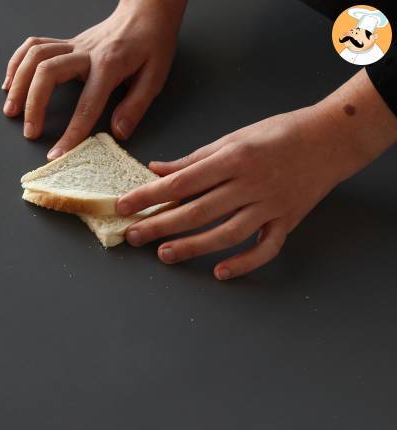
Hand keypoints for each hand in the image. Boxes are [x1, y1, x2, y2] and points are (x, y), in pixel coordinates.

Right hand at [2, 0, 185, 159]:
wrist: (145, 12)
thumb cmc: (152, 45)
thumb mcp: (155, 77)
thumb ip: (136, 105)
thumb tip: (118, 133)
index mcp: (109, 66)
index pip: (87, 105)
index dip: (71, 133)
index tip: (57, 154)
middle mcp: (86, 53)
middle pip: (48, 73)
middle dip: (34, 105)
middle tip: (30, 131)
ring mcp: (73, 45)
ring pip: (35, 56)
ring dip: (18, 83)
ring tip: (11, 109)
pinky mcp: (66, 42)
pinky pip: (34, 46)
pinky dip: (17, 63)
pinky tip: (10, 83)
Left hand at [116, 70, 396, 279]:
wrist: (332, 138)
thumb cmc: (279, 132)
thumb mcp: (234, 137)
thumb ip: (194, 158)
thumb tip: (157, 170)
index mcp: (233, 157)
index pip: (182, 182)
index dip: (149, 196)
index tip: (123, 206)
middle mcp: (250, 183)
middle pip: (197, 211)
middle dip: (160, 225)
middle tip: (134, 236)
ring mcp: (270, 205)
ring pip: (226, 233)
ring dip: (192, 246)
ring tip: (164, 255)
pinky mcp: (287, 221)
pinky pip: (265, 249)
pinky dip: (243, 263)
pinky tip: (218, 272)